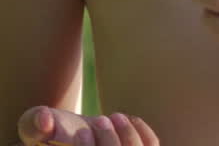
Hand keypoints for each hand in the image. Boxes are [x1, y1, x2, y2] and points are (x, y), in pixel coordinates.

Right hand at [17, 107, 157, 145]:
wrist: (72, 130)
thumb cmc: (51, 130)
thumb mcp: (34, 125)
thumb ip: (35, 123)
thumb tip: (45, 121)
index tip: (83, 132)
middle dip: (109, 142)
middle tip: (100, 119)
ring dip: (128, 136)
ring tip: (115, 116)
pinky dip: (143, 132)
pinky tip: (128, 119)